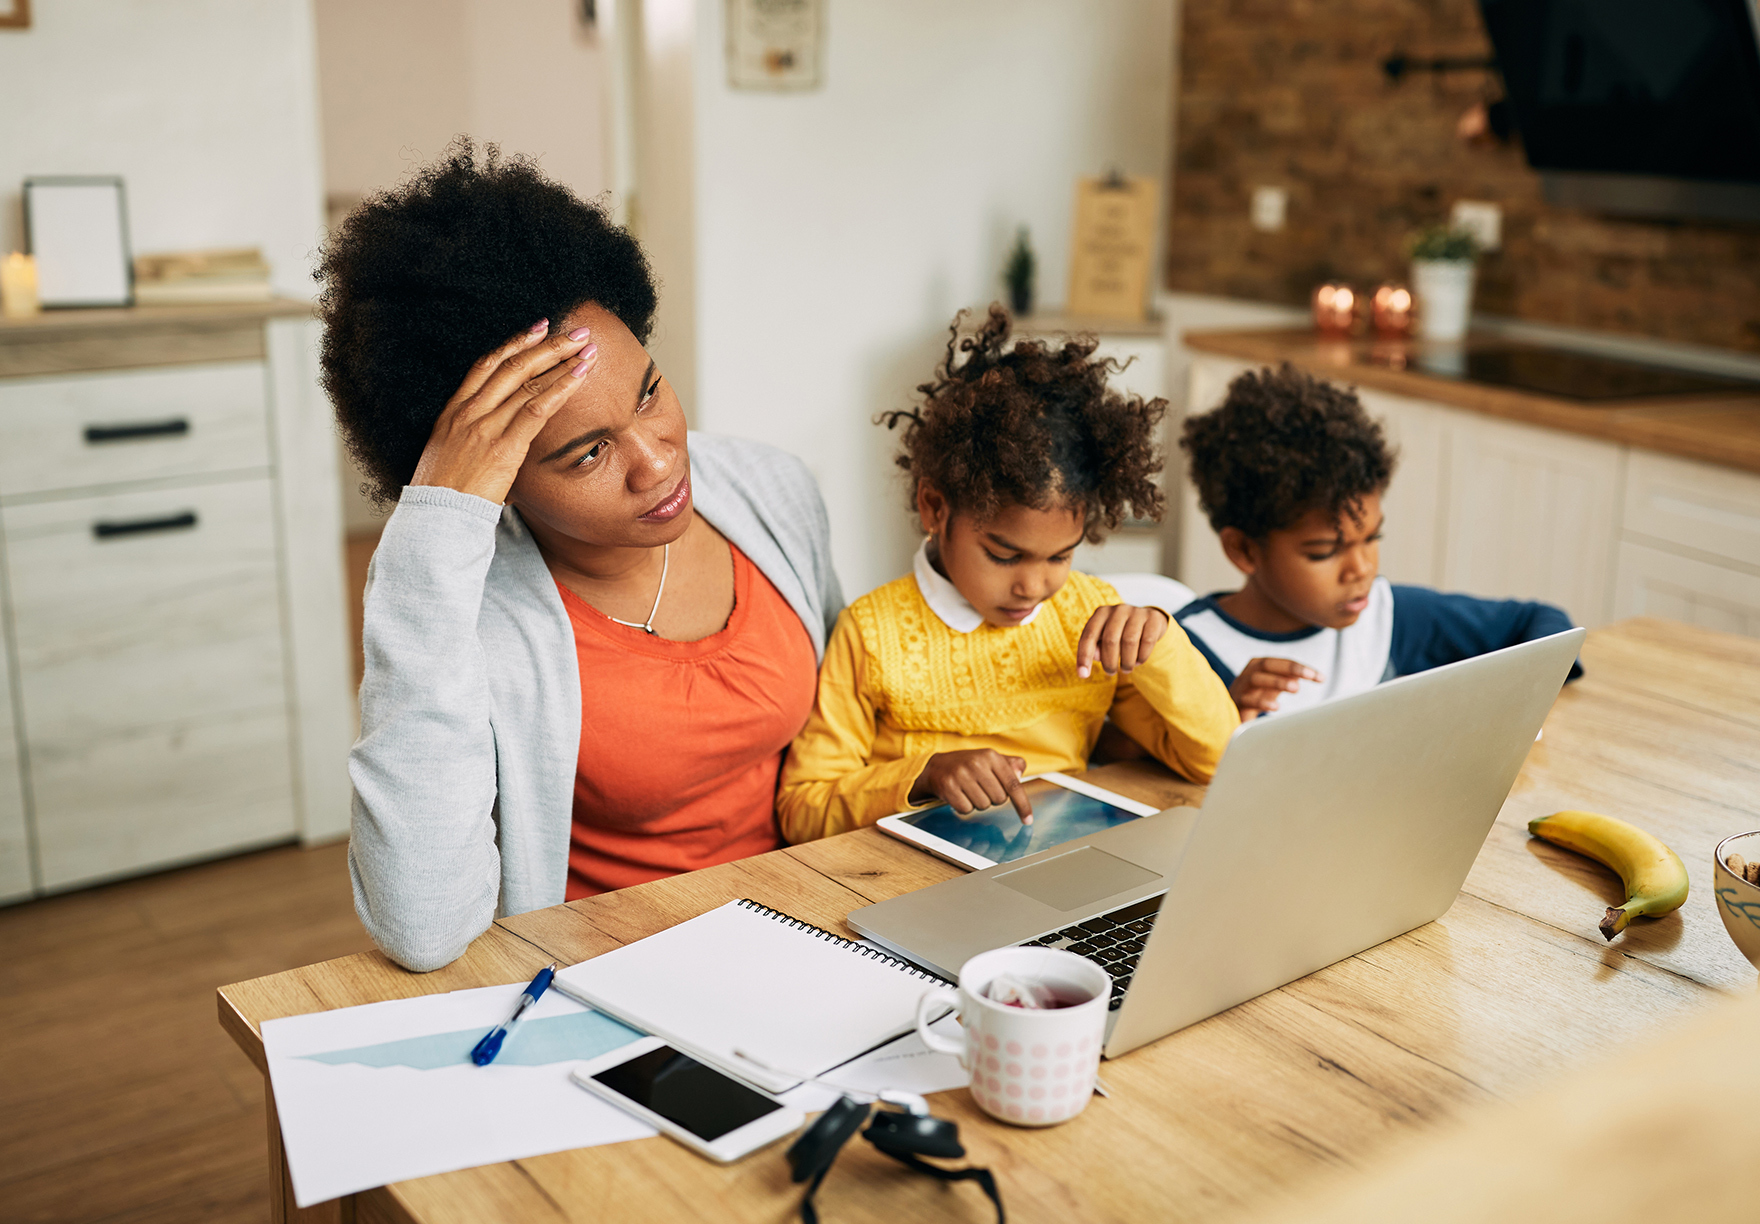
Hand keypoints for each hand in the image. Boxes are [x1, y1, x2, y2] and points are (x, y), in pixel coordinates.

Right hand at [408, 320, 599, 503]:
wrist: (434, 520)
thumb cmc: (442, 497)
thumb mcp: (448, 457)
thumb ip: (471, 440)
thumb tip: (493, 440)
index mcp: (452, 412)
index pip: (486, 365)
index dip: (515, 343)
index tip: (538, 329)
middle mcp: (468, 412)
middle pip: (512, 366)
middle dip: (547, 345)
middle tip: (574, 332)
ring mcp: (485, 427)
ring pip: (529, 383)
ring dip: (562, 362)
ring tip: (587, 349)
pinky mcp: (503, 447)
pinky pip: (537, 410)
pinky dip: (562, 389)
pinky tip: (580, 376)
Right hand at [909, 750, 1033, 824]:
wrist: (937, 767)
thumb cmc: (969, 766)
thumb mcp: (991, 760)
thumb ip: (1011, 765)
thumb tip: (1020, 774)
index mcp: (991, 756)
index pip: (1013, 785)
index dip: (1022, 804)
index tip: (1027, 820)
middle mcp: (977, 763)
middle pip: (999, 799)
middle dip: (993, 798)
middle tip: (982, 788)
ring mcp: (961, 774)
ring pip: (983, 806)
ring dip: (978, 803)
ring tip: (969, 791)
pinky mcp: (948, 786)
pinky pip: (966, 809)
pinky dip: (964, 806)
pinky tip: (959, 795)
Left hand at [1076, 604, 1167, 677]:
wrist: (1148, 621)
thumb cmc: (1120, 634)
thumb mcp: (1104, 639)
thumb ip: (1095, 648)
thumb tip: (1095, 656)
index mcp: (1101, 613)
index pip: (1089, 635)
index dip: (1084, 656)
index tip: (1083, 675)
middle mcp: (1118, 609)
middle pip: (1110, 640)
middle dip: (1109, 662)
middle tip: (1111, 673)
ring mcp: (1137, 612)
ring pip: (1129, 642)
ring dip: (1127, 662)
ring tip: (1126, 669)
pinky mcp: (1153, 618)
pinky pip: (1147, 641)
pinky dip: (1142, 657)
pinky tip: (1139, 661)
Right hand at [1229, 657, 1320, 720]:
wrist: (1226, 713)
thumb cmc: (1255, 697)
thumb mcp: (1274, 686)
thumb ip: (1291, 679)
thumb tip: (1317, 676)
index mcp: (1259, 665)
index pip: (1282, 662)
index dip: (1300, 668)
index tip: (1320, 677)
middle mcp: (1249, 673)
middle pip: (1268, 665)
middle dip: (1290, 669)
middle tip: (1309, 676)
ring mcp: (1240, 687)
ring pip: (1256, 679)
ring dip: (1277, 682)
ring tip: (1296, 688)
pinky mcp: (1235, 703)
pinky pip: (1247, 700)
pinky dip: (1262, 702)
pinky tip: (1276, 707)